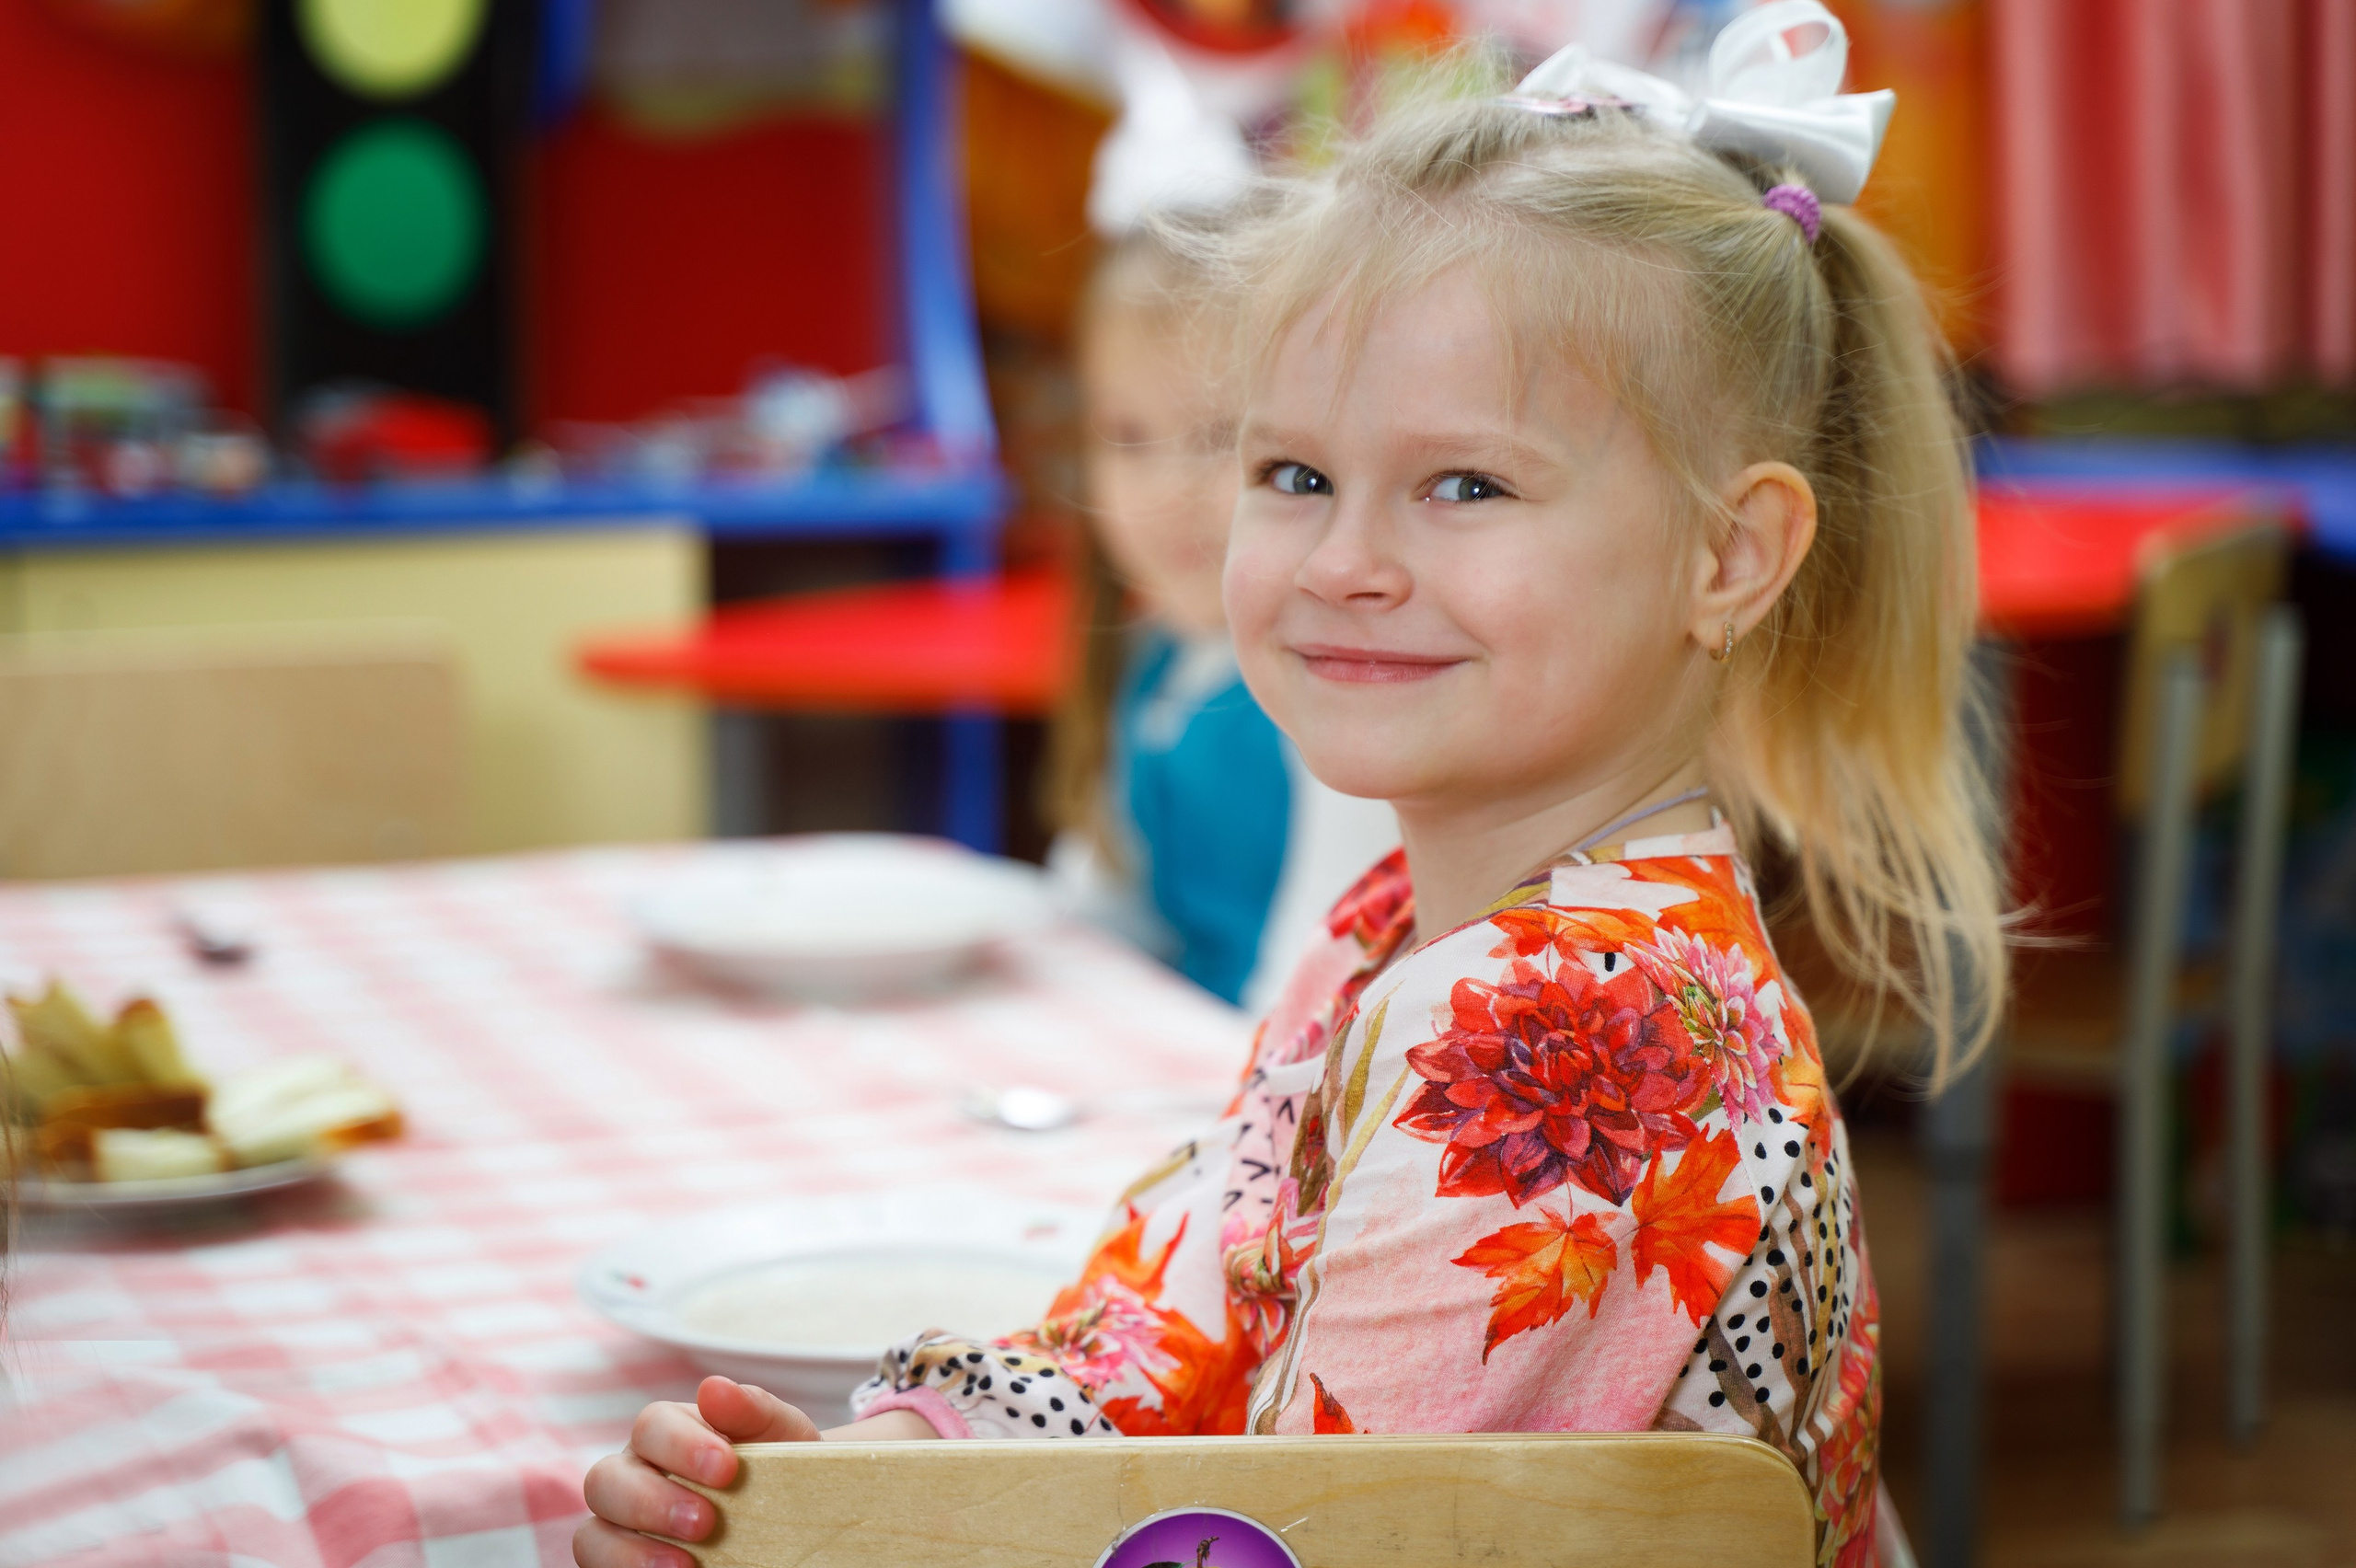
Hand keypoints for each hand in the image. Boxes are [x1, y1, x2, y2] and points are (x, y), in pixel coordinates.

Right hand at [575, 1376, 818, 1567]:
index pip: (652, 1426)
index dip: (682, 1445)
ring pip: (591, 1535)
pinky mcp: (620, 1564)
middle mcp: (632, 1476)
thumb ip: (752, 1410)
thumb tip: (712, 1388)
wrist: (794, 1519)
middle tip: (704, 1522)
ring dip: (631, 1551)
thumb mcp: (781, 1437)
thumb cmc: (782, 1470)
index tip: (728, 1470)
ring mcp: (619, 1527)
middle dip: (651, 1501)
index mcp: (667, 1434)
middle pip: (605, 1479)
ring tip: (685, 1564)